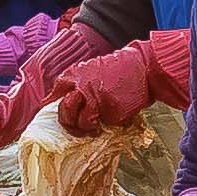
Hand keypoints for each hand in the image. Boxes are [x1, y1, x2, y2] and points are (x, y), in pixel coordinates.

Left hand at [56, 28, 195, 134]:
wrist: (143, 68)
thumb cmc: (118, 70)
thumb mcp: (91, 69)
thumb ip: (77, 83)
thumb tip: (67, 101)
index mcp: (75, 75)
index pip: (55, 94)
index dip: (53, 106)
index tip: (55, 113)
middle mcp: (82, 88)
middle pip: (64, 111)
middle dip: (67, 122)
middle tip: (73, 126)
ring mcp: (96, 101)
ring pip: (81, 121)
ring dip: (85, 127)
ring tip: (92, 127)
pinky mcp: (110, 113)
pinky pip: (104, 123)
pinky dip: (106, 123)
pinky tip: (111, 118)